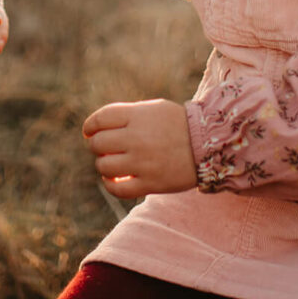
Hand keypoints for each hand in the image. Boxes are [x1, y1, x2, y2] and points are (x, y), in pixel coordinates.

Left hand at [83, 99, 197, 198]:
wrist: (208, 145)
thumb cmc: (177, 124)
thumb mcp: (153, 109)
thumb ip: (125, 115)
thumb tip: (95, 130)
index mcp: (138, 116)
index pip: (99, 120)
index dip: (90, 127)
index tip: (90, 132)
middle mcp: (137, 138)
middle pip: (98, 144)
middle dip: (97, 146)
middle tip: (107, 148)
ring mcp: (143, 162)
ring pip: (104, 167)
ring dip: (104, 165)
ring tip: (114, 163)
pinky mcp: (150, 184)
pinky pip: (117, 189)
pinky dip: (110, 185)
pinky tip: (115, 180)